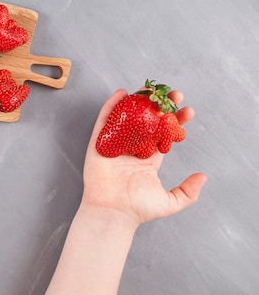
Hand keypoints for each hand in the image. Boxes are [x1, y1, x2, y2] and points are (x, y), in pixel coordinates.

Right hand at [81, 88, 206, 228]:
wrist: (113, 212)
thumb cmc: (138, 209)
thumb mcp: (170, 202)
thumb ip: (188, 192)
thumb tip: (202, 177)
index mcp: (148, 160)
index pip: (164, 134)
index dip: (176, 122)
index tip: (187, 111)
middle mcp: (132, 149)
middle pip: (146, 121)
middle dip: (160, 107)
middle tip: (173, 95)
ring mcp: (115, 145)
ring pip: (127, 117)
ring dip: (138, 102)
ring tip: (151, 88)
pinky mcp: (99, 143)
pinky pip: (105, 121)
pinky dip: (112, 106)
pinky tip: (122, 93)